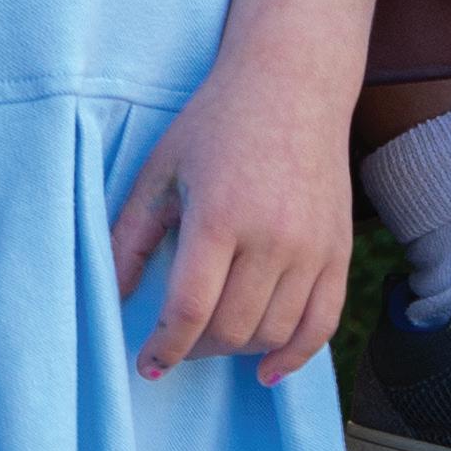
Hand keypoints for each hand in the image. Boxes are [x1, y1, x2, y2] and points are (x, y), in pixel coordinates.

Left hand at [110, 55, 356, 389]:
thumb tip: (111, 297)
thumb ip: (131, 235)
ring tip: (215, 336)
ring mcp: (311, 245)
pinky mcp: (339, 248)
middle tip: (179, 341)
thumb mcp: (162, 168)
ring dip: (238, 350)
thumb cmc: (217, 122)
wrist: (292, 81)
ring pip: (273, 333)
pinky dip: (295, 356)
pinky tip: (267, 369)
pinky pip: (322, 323)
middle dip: (196, 349)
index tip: (149, 361)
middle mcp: (271, 236)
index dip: (164, 348)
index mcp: (219, 215)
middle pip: (231, 330)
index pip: (189, 310)